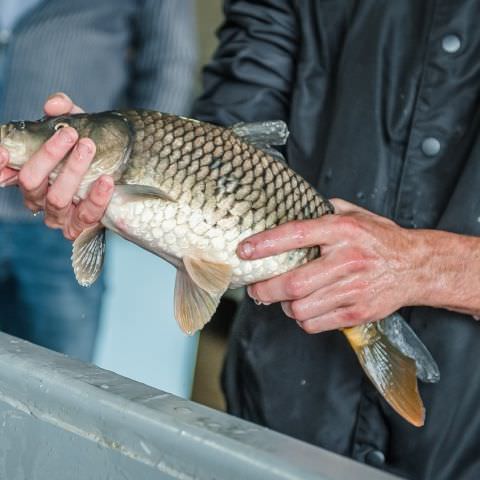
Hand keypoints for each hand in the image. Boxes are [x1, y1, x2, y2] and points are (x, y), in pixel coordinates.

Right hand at [0, 92, 113, 239]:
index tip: (5, 150)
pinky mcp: (80, 226)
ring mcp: (57, 215)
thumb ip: (65, 111)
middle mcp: (37, 196)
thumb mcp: (78, 126)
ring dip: (73, 171)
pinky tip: (106, 180)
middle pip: (31, 180)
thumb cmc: (89, 151)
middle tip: (70, 134)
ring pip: (57, 198)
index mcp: (29, 173)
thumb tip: (55, 104)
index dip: (0, 164)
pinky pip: (86, 215)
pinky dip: (97, 197)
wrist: (120, 176)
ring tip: (89, 147)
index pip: (4, 172)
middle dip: (49, 155)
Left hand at [238, 199, 422, 333]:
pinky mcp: (357, 312)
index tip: (244, 250)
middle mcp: (347, 259)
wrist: (416, 266)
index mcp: (343, 230)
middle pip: (293, 283)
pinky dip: (302, 319)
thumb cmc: (379, 240)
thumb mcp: (355, 214)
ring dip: (284, 306)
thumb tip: (288, 210)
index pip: (296, 234)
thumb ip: (323, 211)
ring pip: (300, 308)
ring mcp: (353, 289)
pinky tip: (306, 308)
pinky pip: (315, 324)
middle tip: (256, 287)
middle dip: (265, 289)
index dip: (265, 244)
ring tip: (284, 298)